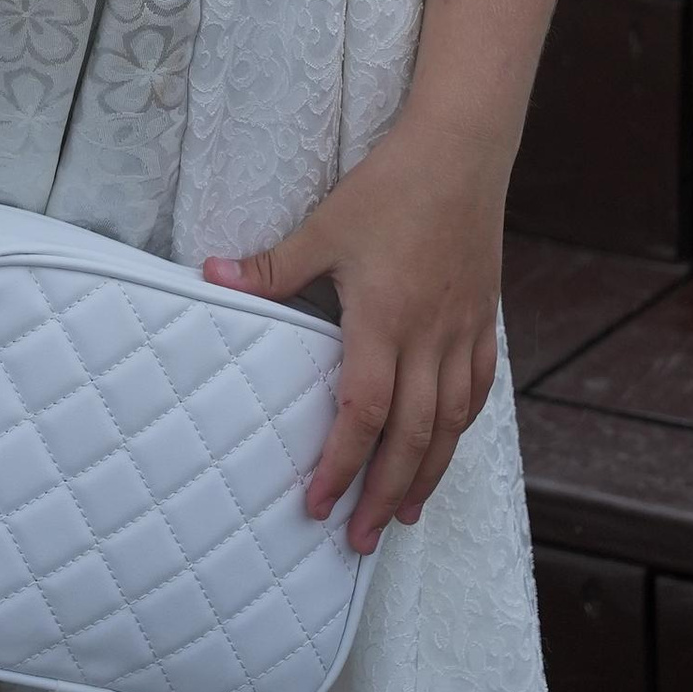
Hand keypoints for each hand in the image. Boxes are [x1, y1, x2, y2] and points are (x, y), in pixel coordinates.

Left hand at [204, 118, 504, 551]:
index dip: (339, 464)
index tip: (317, 503)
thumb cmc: (389, 187)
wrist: (461, 151)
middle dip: (382, 494)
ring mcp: (461, 332)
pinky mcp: (483, 319)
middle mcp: (427, 338)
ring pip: (449, 426)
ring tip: (402, 515)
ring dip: (425, 475)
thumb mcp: (324, 225)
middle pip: (410, 438)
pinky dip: (459, 429)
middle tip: (357, 540)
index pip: (362, 413)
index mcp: (384, 321)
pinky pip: (476, 391)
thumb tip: (209, 276)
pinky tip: (444, 448)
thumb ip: (272, 267)